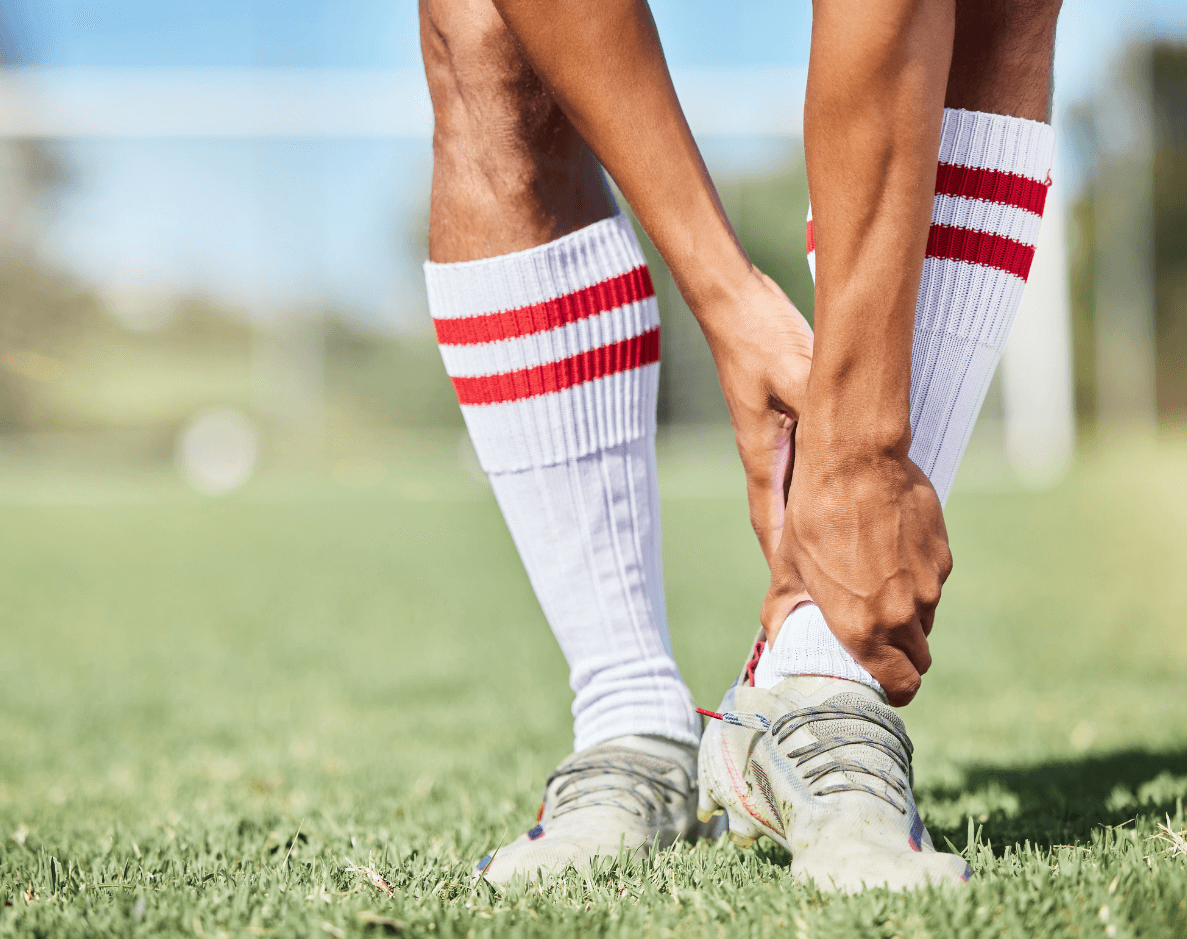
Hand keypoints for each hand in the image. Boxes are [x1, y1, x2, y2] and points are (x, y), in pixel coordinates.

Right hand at [695, 269, 813, 571]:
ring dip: (810, 536)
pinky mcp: (784, 426)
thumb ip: (818, 408)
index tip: (796, 599)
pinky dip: (821, 500)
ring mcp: (774, 444)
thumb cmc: (764, 339)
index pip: (773, 523)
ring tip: (836, 569)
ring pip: (795, 503)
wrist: (739, 310)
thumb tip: (844, 440)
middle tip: (823, 596)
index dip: (785, 564)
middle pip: (784, 523)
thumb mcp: (796, 374)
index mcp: (763, 455)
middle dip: (798, 563)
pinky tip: (843, 508)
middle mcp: (766, 457)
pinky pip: (805, 476)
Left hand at [762, 427, 952, 705]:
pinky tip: (889, 552)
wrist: (855, 462)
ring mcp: (929, 584)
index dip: (894, 689)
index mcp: (865, 628)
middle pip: (918, 657)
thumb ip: (783, 611)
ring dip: (907, 614)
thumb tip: (774, 637)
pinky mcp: (941, 555)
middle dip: (900, 654)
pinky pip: (933, 582)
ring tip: (875, 585)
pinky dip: (916, 578)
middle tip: (875, 636)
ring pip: (925, 617)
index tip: (882, 680)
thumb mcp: (788, 569)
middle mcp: (904, 614)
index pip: (902, 685)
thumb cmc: (813, 517)